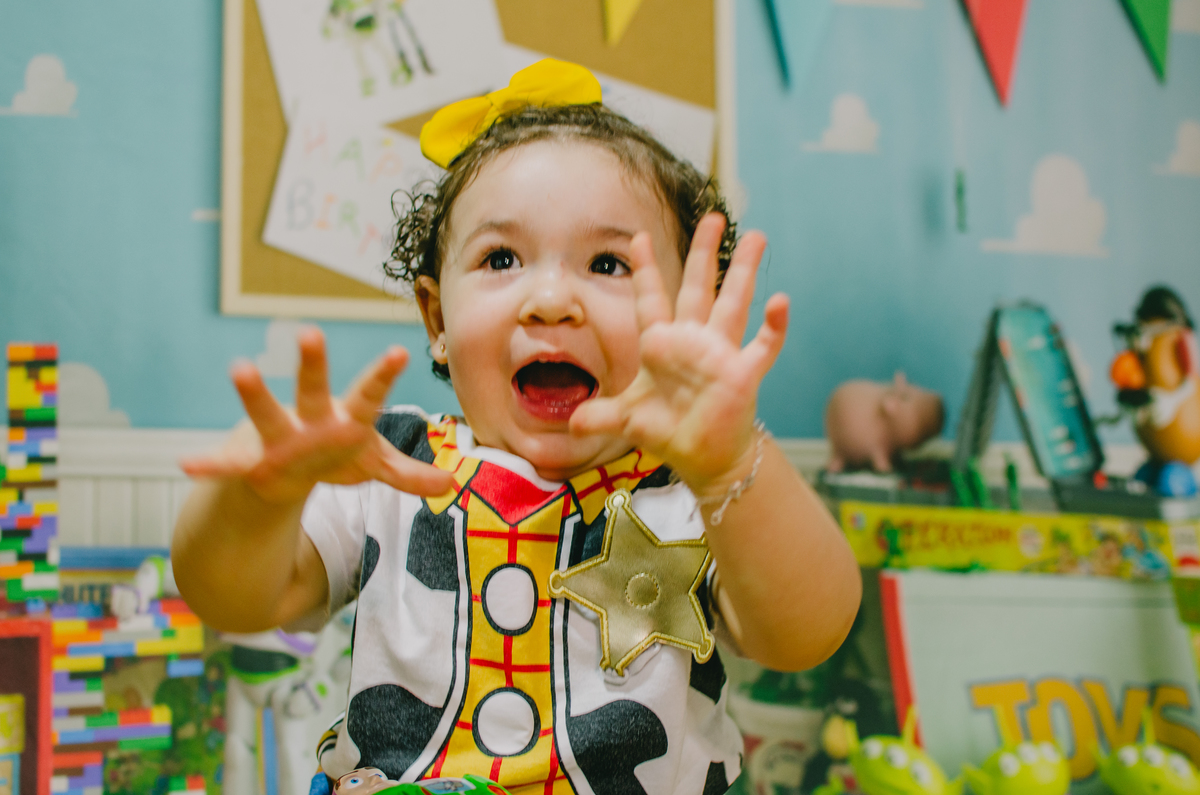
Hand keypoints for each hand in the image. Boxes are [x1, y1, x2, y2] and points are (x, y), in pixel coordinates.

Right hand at [181, 328, 453, 503]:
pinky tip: (186, 465)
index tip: (399, 351)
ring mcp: (277, 437)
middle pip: (314, 390)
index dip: (383, 375)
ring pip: (266, 414)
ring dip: (255, 394)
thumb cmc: (335, 456)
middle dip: (314, 366)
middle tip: (312, 331)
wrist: (285, 468)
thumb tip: (450, 486)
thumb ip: (407, 475)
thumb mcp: (373, 465)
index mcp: (346, 420)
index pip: (369, 395)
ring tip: (240, 366)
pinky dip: (210, 466)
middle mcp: (310, 421)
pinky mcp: (249, 461)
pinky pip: (228, 465)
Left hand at [569, 213, 787, 492]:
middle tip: (713, 216)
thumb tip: (571, 423)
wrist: (703, 457)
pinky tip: (781, 302)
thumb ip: (599, 415)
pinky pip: (763, 346)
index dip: (645, 270)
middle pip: (697, 288)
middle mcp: (692, 341)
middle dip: (703, 253)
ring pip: (734, 303)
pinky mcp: (743, 374)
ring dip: (744, 271)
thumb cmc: (668, 430)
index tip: (638, 237)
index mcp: (661, 345)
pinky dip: (774, 326)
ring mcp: (720, 354)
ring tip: (756, 237)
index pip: (651, 299)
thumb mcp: (627, 420)